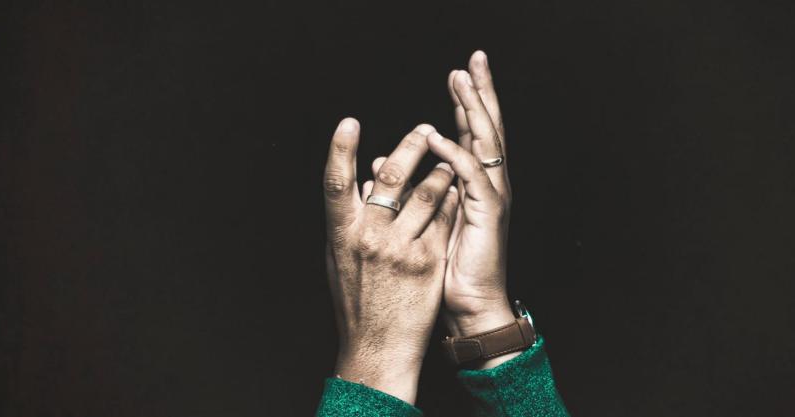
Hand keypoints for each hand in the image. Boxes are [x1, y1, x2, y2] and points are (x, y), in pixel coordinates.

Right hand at [323, 120, 458, 402]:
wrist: (378, 345)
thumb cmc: (355, 300)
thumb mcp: (341, 258)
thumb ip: (351, 219)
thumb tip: (365, 180)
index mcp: (341, 233)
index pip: (335, 182)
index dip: (340, 150)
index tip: (349, 122)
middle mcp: (369, 237)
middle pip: (391, 179)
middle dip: (411, 146)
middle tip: (425, 128)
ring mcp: (401, 248)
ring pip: (427, 194)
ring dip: (441, 170)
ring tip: (449, 159)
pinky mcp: (428, 261)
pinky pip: (445, 219)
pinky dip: (452, 200)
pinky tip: (459, 190)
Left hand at [432, 51, 517, 367]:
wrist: (470, 303)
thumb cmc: (448, 266)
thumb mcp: (423, 219)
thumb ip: (407, 187)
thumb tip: (379, 163)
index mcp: (476, 183)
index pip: (472, 132)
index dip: (467, 102)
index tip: (459, 72)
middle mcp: (489, 184)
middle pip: (488, 127)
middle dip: (480, 92)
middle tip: (474, 59)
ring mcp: (492, 196)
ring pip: (485, 143)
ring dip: (472, 110)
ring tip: (460, 81)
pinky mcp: (487, 213)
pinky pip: (472, 177)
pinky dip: (455, 154)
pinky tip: (438, 136)